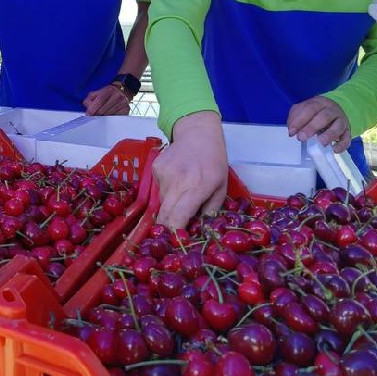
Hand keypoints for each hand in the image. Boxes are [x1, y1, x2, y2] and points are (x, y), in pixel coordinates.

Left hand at [83, 83, 129, 115]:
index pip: (99, 101)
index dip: (92, 109)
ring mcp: (123, 102)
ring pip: (108, 115)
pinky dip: (110, 120)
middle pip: (103, 110)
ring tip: (100, 118)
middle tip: (93, 118)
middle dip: (96, 115)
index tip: (88, 114)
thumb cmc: (108, 94)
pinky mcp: (126, 109)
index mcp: (109, 89)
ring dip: (102, 119)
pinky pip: (115, 117)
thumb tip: (87, 106)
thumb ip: (90, 98)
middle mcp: (117, 95)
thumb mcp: (98, 92)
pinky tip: (108, 119)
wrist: (124, 92)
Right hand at [154, 111, 227, 230]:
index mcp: (197, 187)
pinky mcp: (155, 169)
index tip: (178, 242)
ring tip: (183, 192)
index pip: (178, 218)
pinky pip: (158, 189)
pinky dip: (167, 191)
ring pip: (162, 203)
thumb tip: (198, 230)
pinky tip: (176, 179)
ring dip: (171, 205)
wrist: (198, 133)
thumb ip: (210, 210)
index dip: (175, 234)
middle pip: (165, 215)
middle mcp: (177, 181)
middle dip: (169, 227)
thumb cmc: (214, 161)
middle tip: (177, 230)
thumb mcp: (221, 187)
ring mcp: (163, 174)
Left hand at [287, 96, 351, 151]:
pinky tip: (334, 150)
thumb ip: (295, 117)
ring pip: (338, 126)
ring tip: (321, 142)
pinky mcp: (347, 132)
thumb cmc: (316, 112)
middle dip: (312, 128)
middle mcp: (332, 111)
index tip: (291, 132)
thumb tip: (292, 129)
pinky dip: (342, 145)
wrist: (334, 110)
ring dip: (329, 135)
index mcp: (320, 103)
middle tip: (302, 137)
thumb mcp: (304, 110)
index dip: (299, 121)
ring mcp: (341, 121)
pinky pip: (347, 139)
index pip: (310, 109)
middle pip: (324, 117)